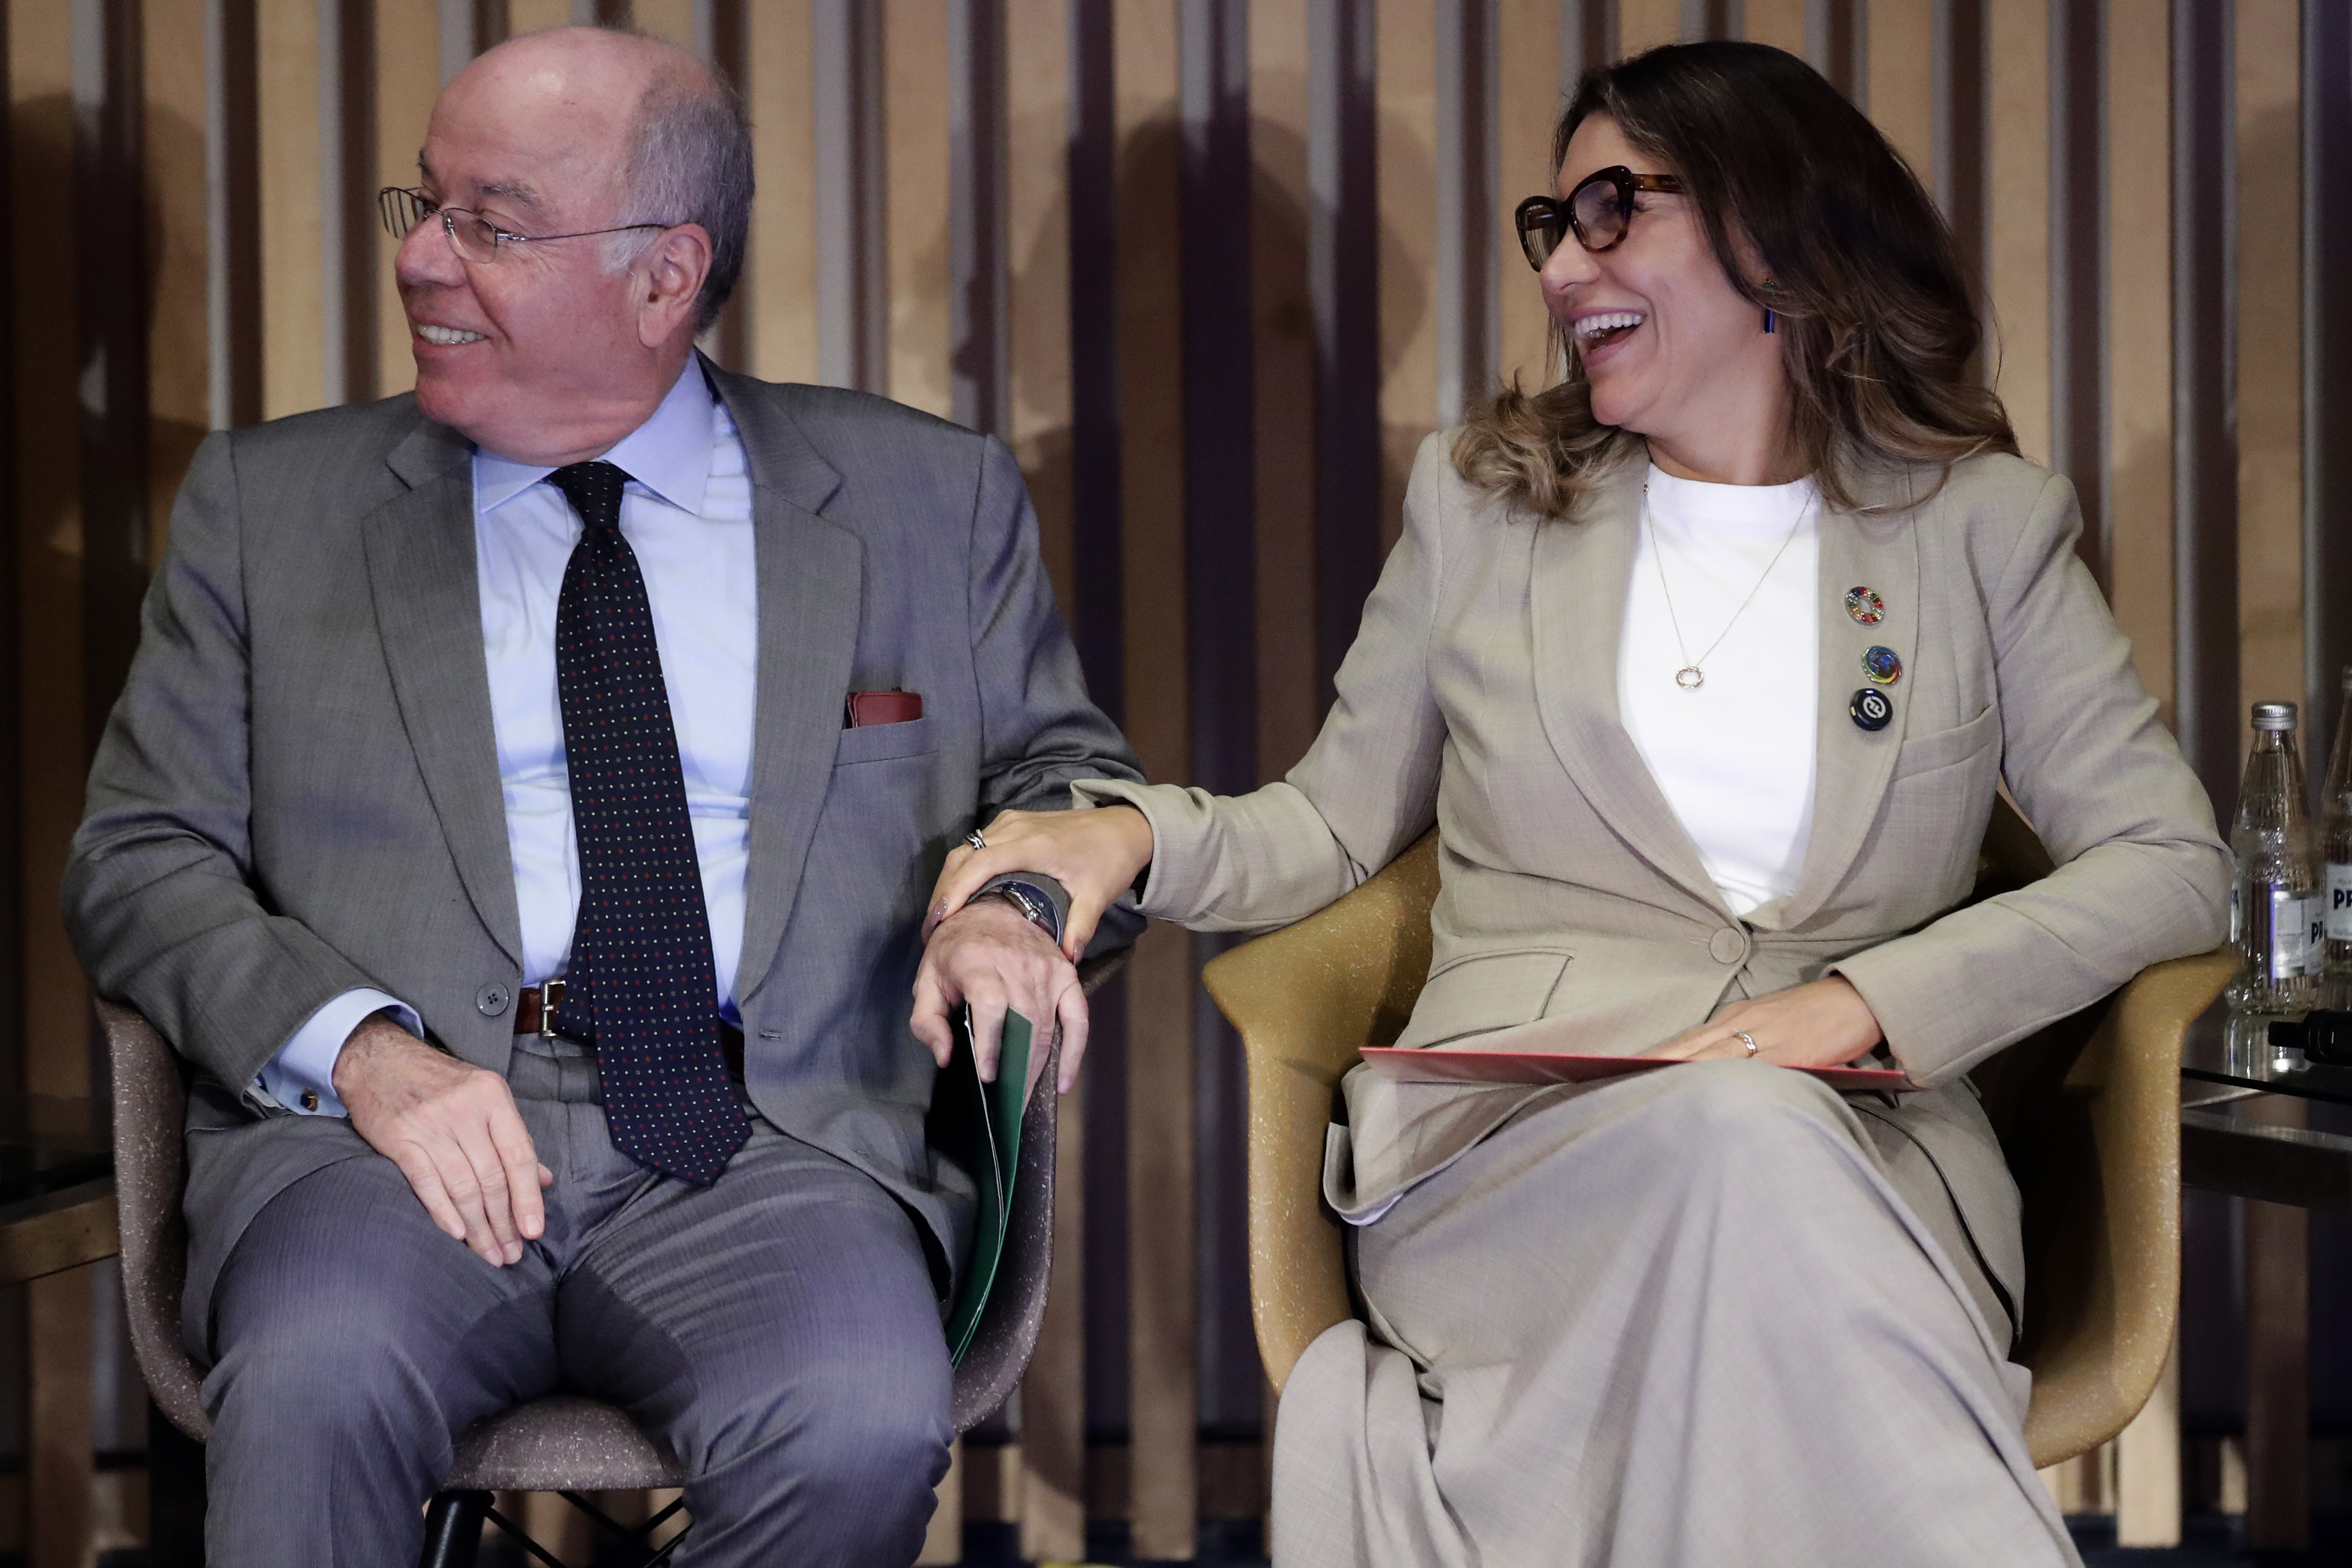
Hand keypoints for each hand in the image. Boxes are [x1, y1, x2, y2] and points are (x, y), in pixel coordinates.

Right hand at [332, 1014, 552, 1265]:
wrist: (379, 1060)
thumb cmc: (438, 1083)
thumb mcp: (484, 1096)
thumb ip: (513, 1137)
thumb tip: (544, 1180)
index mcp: (492, 1097)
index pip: (519, 1155)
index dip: (528, 1197)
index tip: (534, 1231)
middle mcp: (465, 1110)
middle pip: (492, 1177)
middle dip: (504, 1222)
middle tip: (510, 1254)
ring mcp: (431, 1124)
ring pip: (463, 1186)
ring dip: (478, 1227)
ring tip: (489, 1254)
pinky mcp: (400, 1139)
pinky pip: (427, 1182)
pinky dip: (443, 1212)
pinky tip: (456, 1235)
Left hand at [910, 898, 1087, 1097]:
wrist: (993, 907)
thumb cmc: (956, 949)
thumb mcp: (927, 978)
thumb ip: (927, 1020)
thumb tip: (945, 1056)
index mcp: (977, 961)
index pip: (991, 1006)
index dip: (991, 1043)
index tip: (988, 1074)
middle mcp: (1016, 964)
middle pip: (1025, 1023)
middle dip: (1018, 1070)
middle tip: (1009, 1105)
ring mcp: (1046, 969)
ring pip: (1048, 1027)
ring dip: (1039, 1068)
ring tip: (1025, 1098)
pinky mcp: (1065, 974)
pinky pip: (1077, 1017)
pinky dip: (1074, 1051)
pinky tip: (1064, 1080)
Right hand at [925, 803, 1153, 959]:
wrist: (1124, 827)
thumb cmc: (1110, 859)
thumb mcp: (1098, 895)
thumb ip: (1080, 927)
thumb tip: (1066, 961)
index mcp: (1033, 844)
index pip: (981, 864)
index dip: (956, 890)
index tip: (939, 920)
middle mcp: (1015, 828)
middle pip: (964, 856)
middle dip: (943, 891)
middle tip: (930, 930)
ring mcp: (1011, 822)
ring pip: (966, 849)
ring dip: (949, 881)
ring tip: (939, 918)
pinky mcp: (1012, 823)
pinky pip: (976, 844)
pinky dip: (962, 869)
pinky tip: (959, 896)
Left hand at [1646, 976, 1888, 1070]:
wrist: (1856, 1001)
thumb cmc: (1811, 1016)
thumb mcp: (1767, 1024)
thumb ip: (1738, 1045)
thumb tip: (1704, 1070)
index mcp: (1735, 1018)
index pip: (1687, 1039)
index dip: (1656, 1054)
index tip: (1624, 1067)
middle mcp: (1743, 1024)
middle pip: (1691, 1046)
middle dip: (1656, 1063)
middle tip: (1620, 1079)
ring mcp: (1765, 1037)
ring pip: (1714, 1056)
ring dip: (1682, 1070)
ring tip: (1649, 1085)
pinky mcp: (1790, 1052)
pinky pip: (1754, 1068)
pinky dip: (1727, 1078)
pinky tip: (1707, 1090)